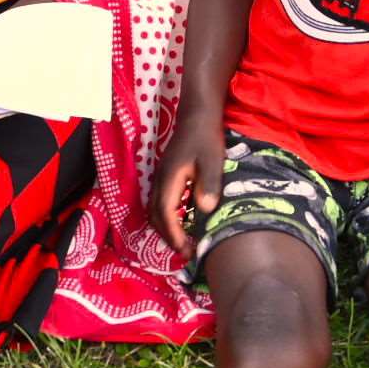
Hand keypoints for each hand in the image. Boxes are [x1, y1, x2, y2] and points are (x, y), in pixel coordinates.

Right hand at [150, 118, 228, 257]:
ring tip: (184, 242)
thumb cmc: (206, 137)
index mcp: (170, 178)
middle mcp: (160, 180)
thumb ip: (209, 184)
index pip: (165, 213)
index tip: (185, 249)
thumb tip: (205, 210)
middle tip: (187, 252)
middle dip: (168, 237)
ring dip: (166, 228)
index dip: (173, 234)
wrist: (197, 115)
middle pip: (155, 216)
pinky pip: (160, 203)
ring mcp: (161, 178)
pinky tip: (184, 222)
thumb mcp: (213, 160)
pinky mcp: (166, 177)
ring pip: (155, 210)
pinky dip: (168, 218)